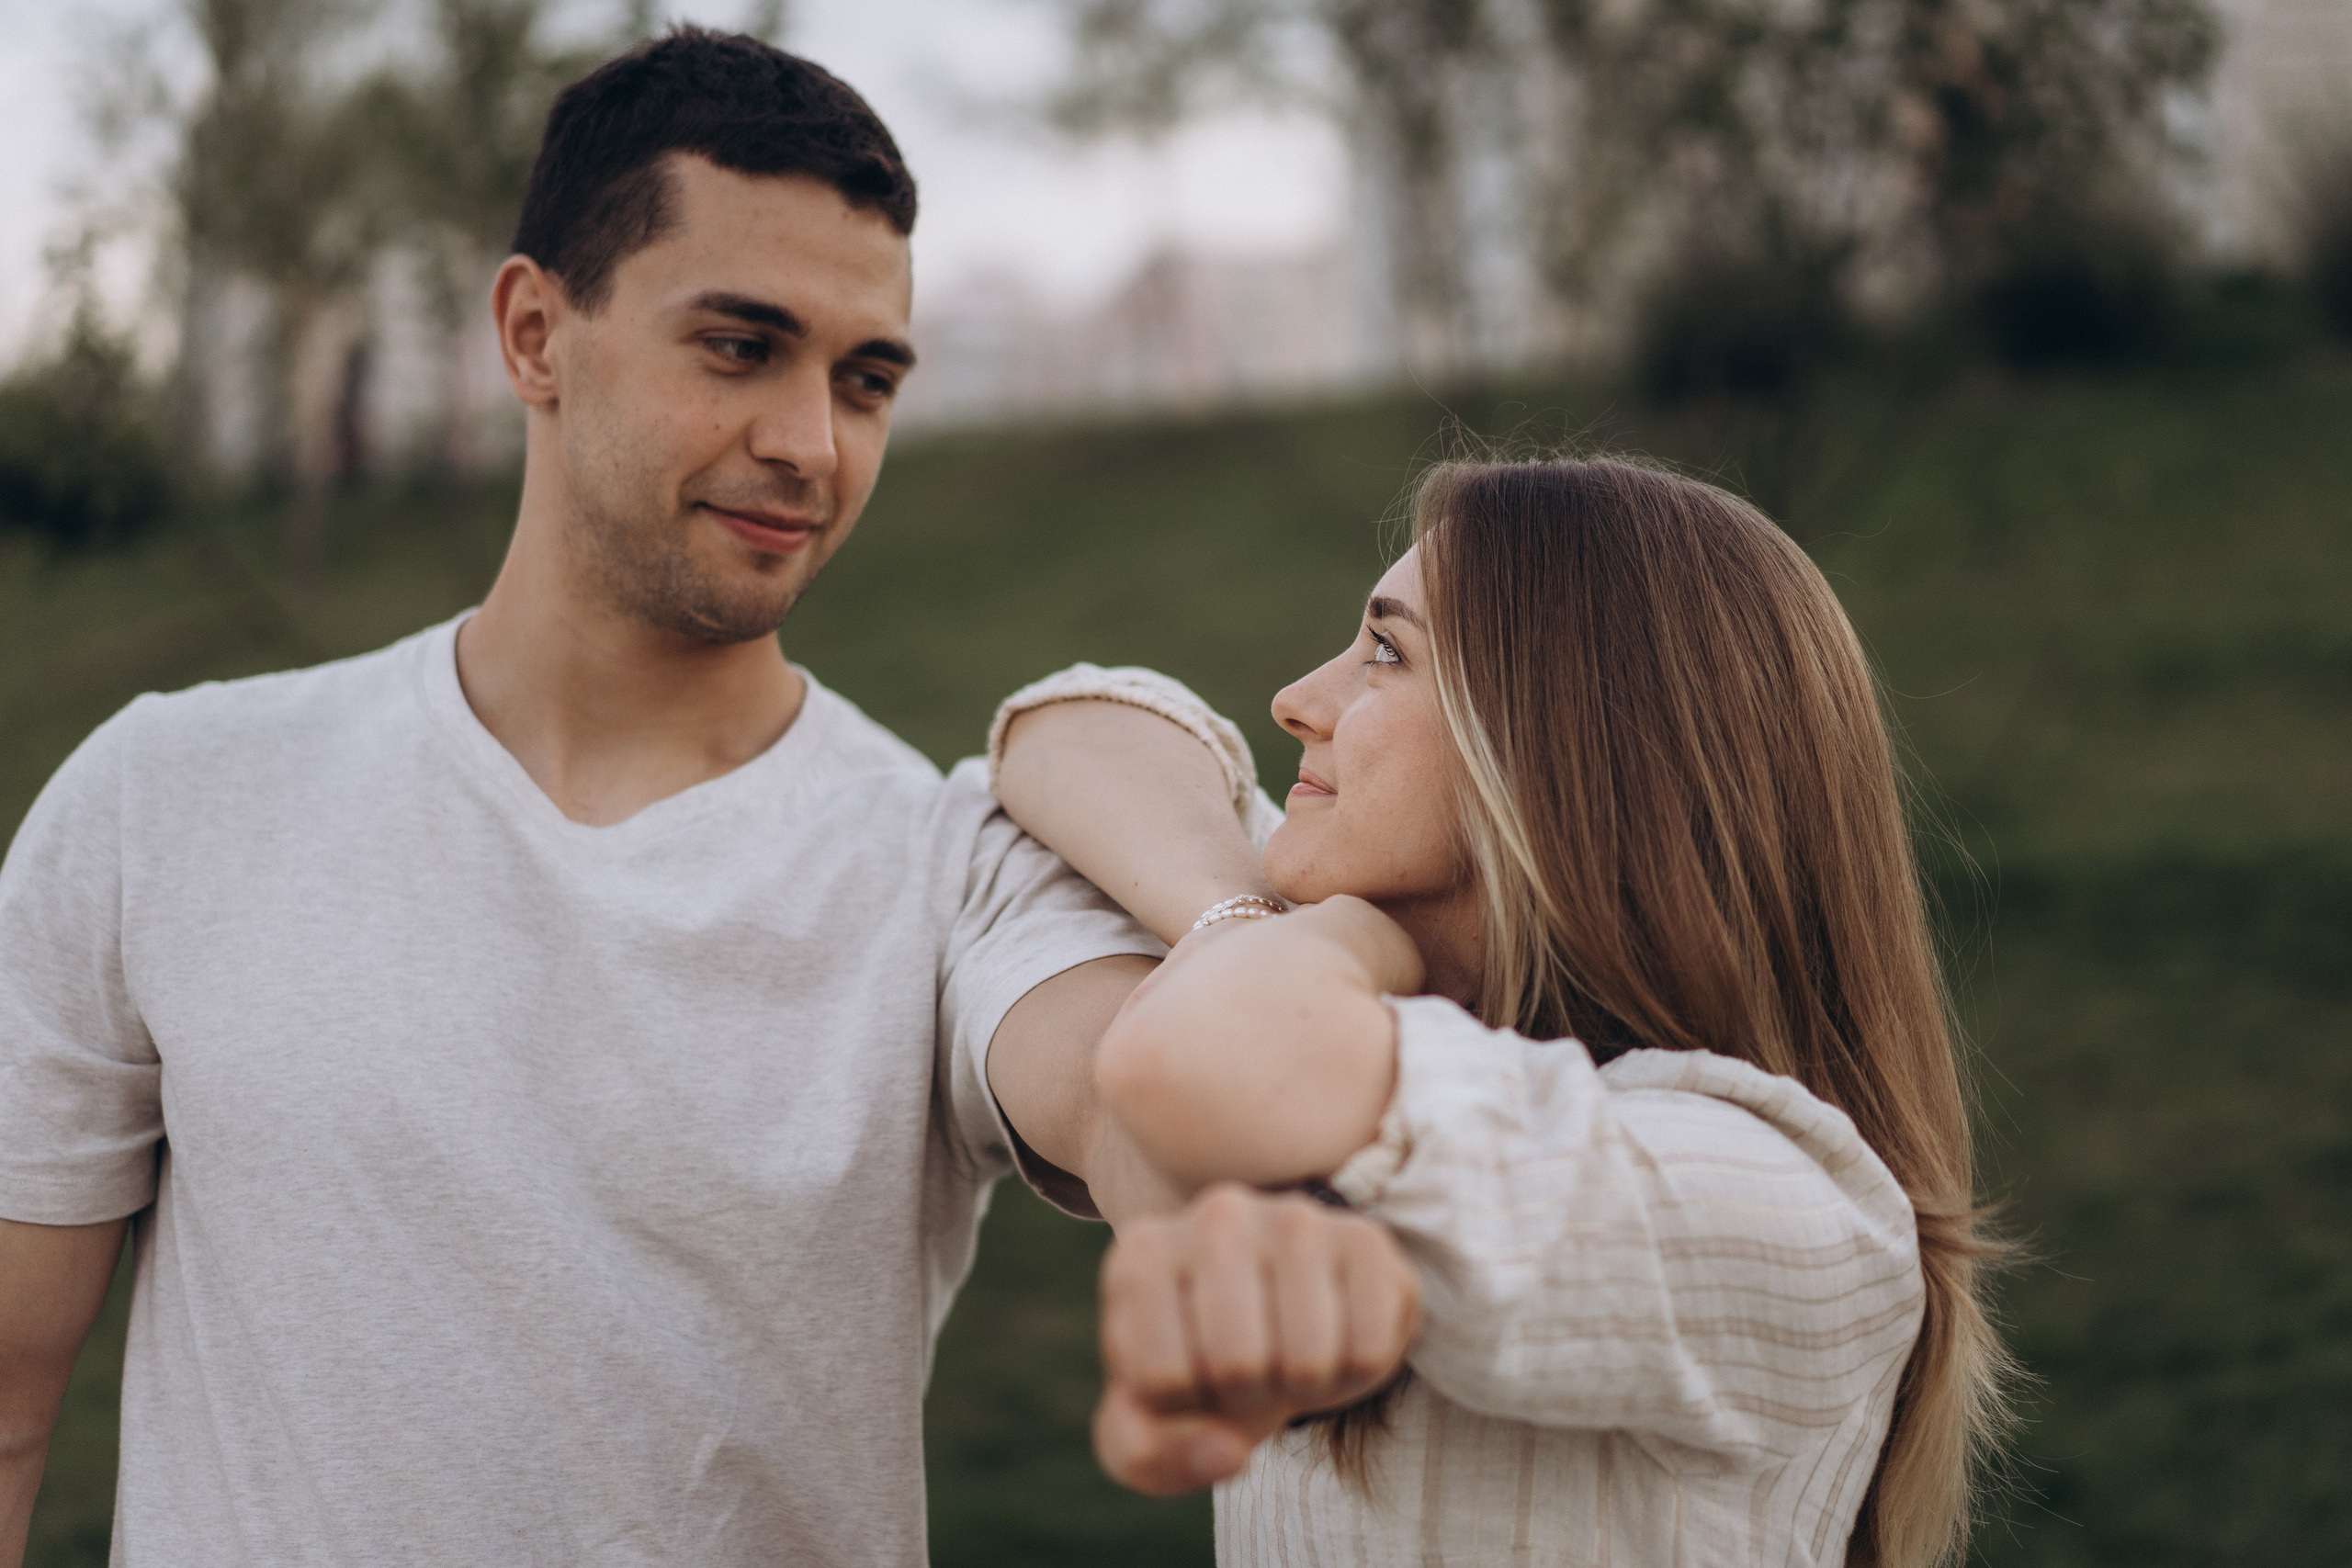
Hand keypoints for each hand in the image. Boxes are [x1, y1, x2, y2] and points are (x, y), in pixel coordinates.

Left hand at [1092, 1183, 1421, 1495]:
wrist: (1271, 1326)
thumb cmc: (1197, 1376)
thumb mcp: (1146, 1430)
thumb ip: (1151, 1457)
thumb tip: (1228, 1454)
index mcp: (1142, 1255)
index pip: (1159, 1375)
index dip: (1180, 1405)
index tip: (1187, 1375)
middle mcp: (1215, 1217)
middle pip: (1237, 1362)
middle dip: (1245, 1396)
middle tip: (1244, 1371)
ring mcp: (1293, 1218)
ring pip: (1305, 1359)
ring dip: (1302, 1387)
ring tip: (1285, 1355)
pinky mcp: (1363, 1237)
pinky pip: (1369, 1349)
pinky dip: (1354, 1373)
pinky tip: (1332, 1338)